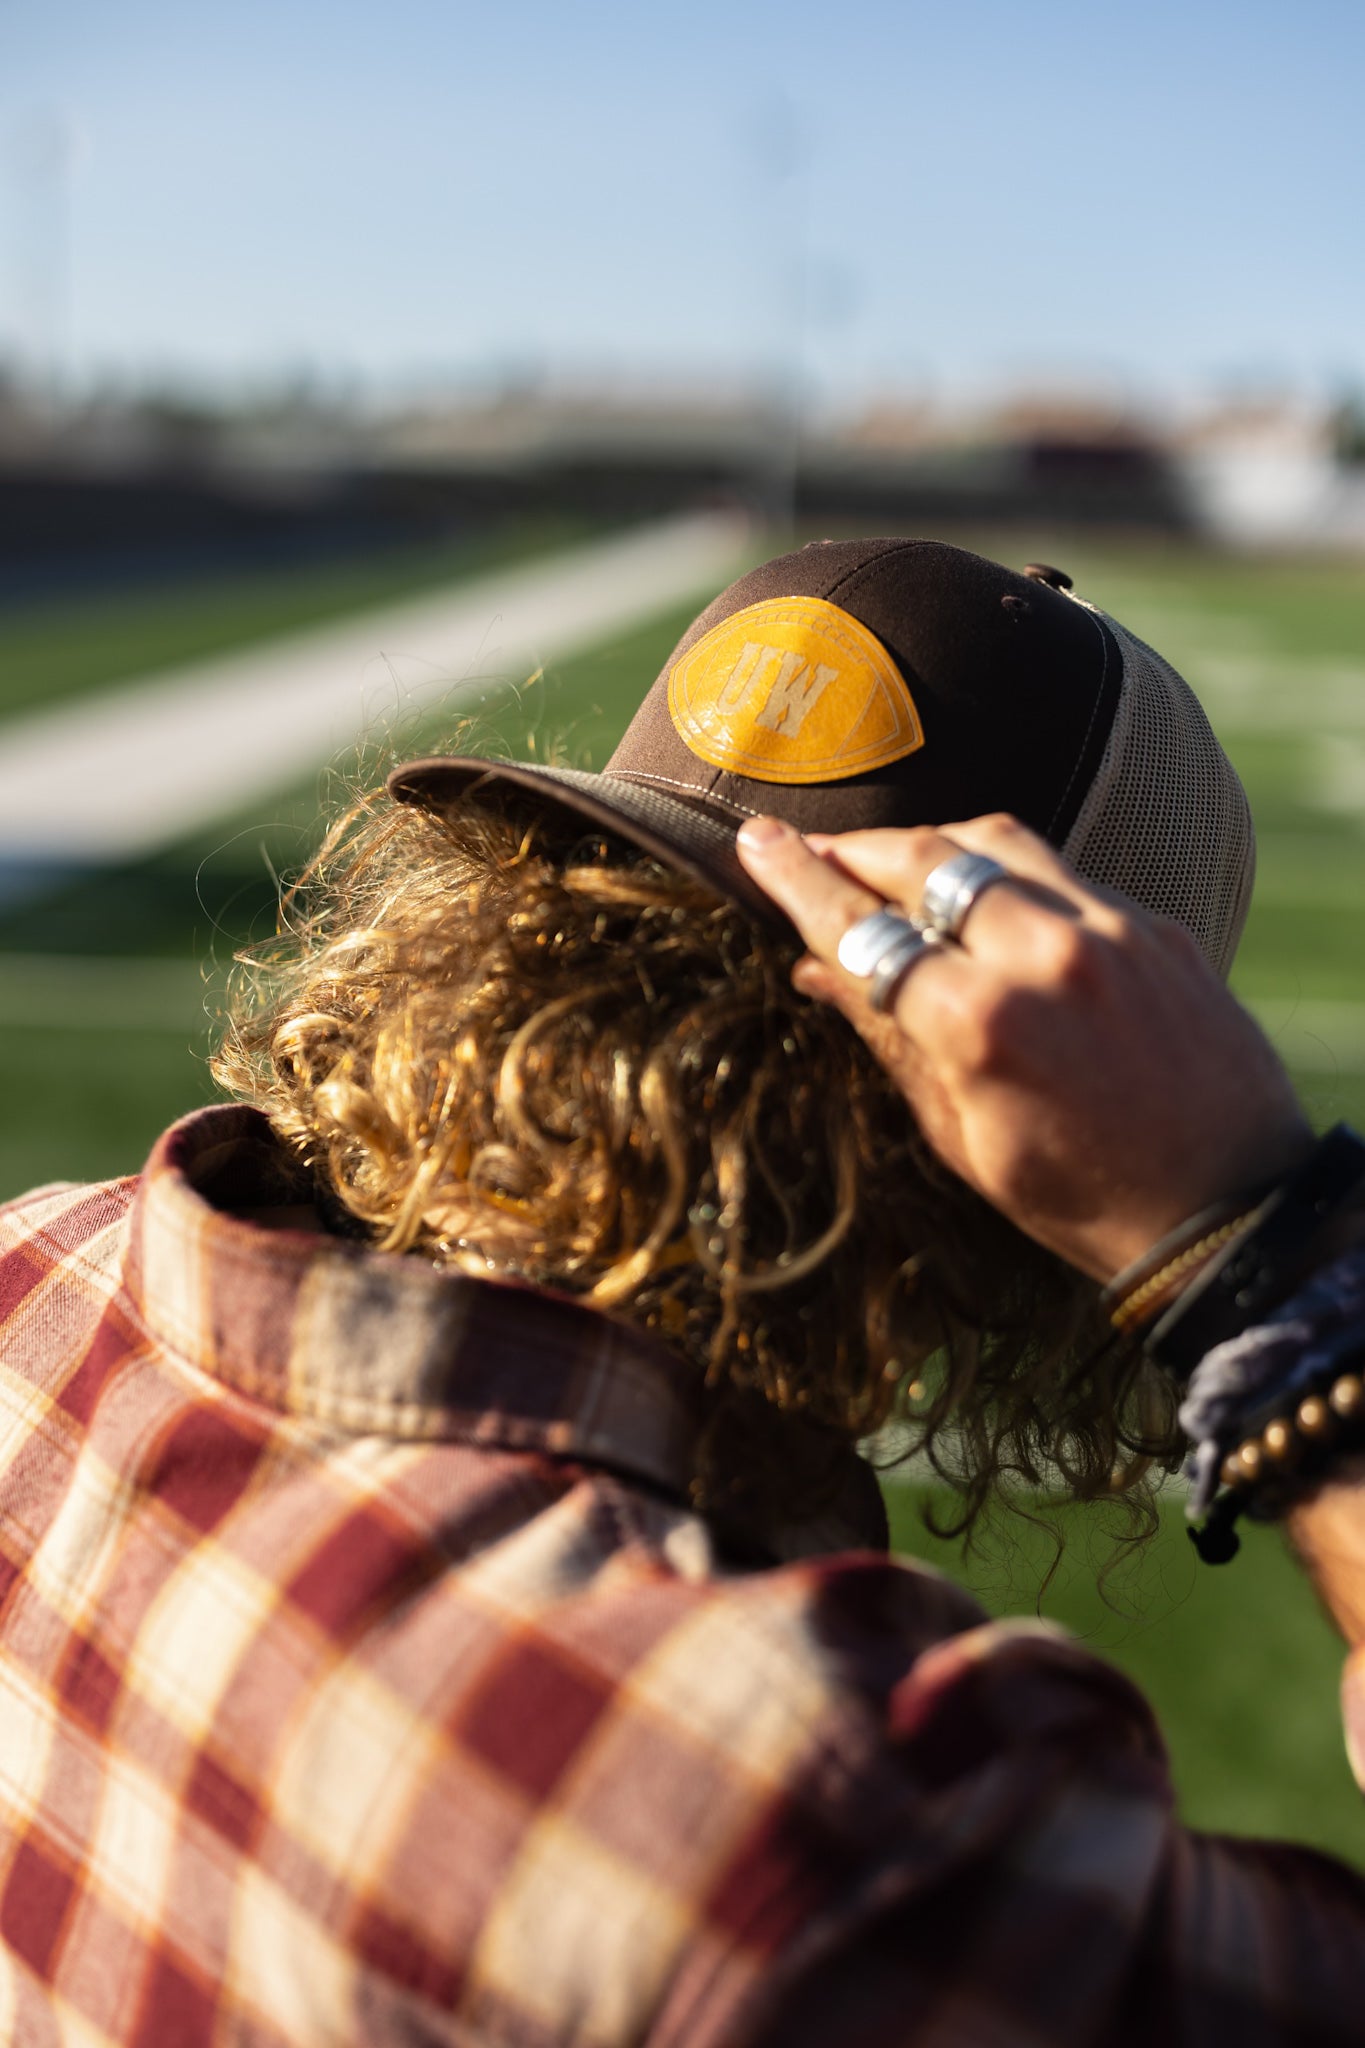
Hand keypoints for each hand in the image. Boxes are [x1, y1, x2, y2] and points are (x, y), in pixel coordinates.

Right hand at [737, 812, 1310, 1281]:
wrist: (1230, 1213)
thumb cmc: (1082, 1200)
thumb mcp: (963, 1141)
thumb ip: (890, 1043)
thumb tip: (814, 971)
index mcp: (983, 1023)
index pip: (865, 927)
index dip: (800, 880)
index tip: (756, 843)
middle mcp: (1047, 955)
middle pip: (925, 859)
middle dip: (858, 849)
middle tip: (814, 847)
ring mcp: (1112, 930)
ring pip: (998, 843)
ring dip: (933, 844)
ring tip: (895, 863)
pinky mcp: (1159, 928)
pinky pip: (1065, 872)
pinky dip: (1010, 876)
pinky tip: (988, 904)